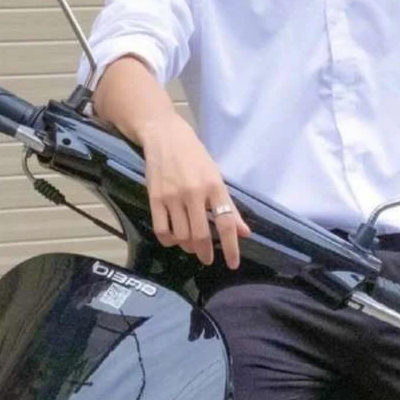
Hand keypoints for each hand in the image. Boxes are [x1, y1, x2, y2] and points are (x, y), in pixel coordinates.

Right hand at [138, 114, 251, 267]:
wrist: (164, 136)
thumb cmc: (194, 156)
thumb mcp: (216, 177)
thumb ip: (229, 206)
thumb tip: (244, 232)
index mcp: (214, 186)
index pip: (226, 222)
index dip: (231, 247)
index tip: (232, 264)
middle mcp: (194, 193)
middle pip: (201, 234)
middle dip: (205, 252)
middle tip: (206, 258)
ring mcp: (172, 196)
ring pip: (181, 235)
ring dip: (187, 247)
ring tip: (191, 246)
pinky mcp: (154, 198)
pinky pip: (161, 229)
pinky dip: (169, 241)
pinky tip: (173, 239)